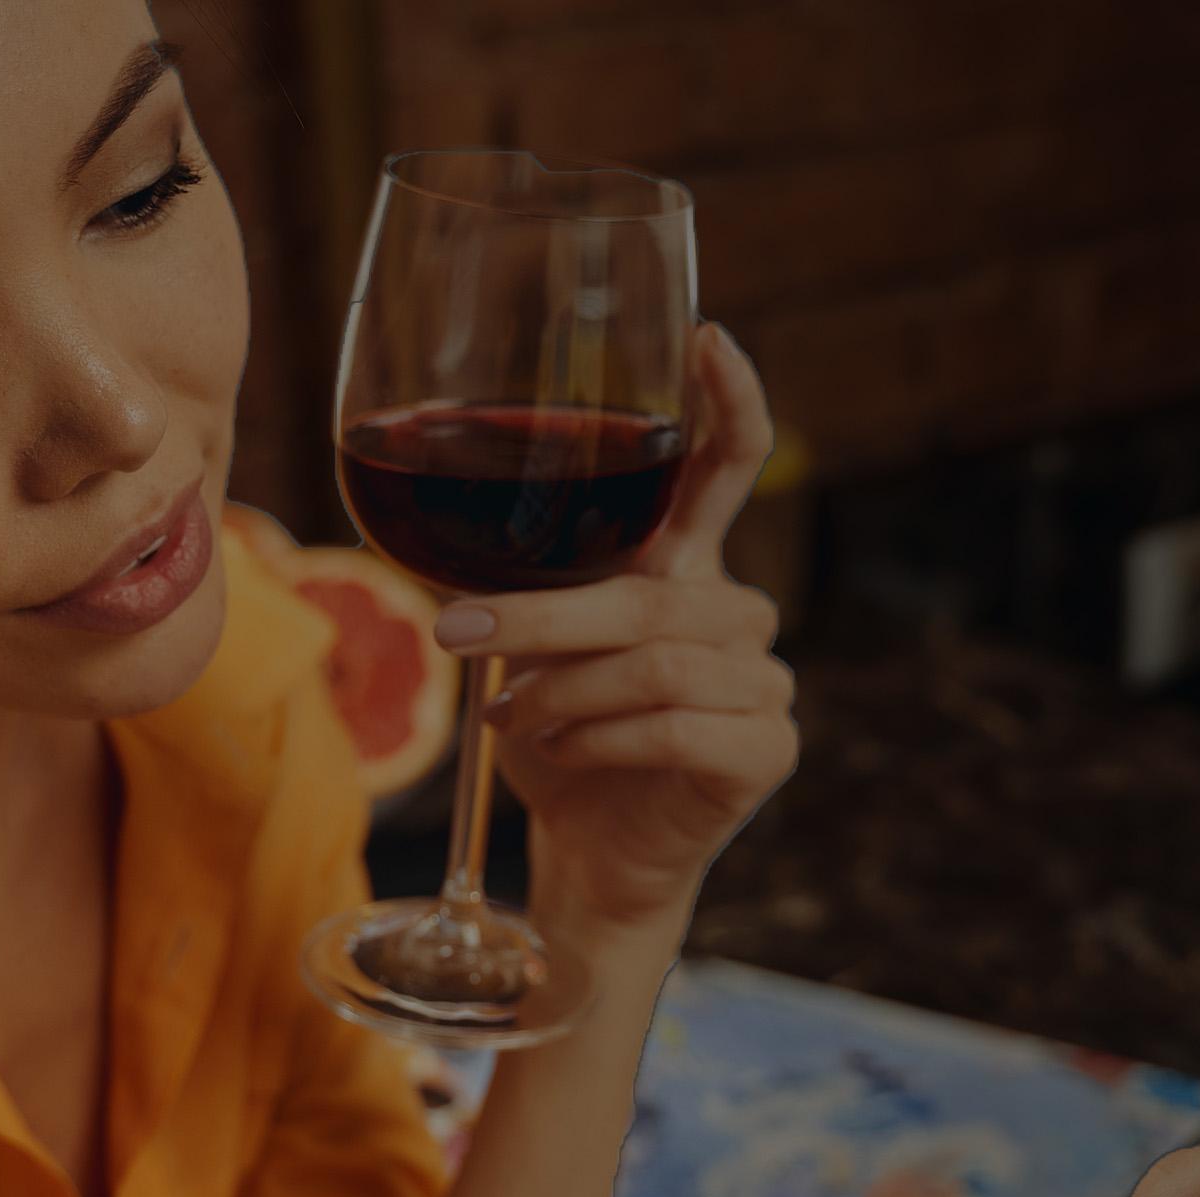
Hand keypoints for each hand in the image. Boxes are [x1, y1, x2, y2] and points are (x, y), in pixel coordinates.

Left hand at [435, 324, 795, 935]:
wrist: (591, 856)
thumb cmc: (560, 744)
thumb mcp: (530, 655)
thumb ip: (520, 595)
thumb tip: (433, 545)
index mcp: (689, 572)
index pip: (730, 468)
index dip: (730, 402)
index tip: (706, 336)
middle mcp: (739, 617)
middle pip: (654, 594)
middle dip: (545, 618)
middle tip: (460, 637)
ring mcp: (766, 685)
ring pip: (659, 660)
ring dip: (565, 691)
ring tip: (513, 718)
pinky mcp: (766, 751)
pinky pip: (679, 725)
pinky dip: (602, 738)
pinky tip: (561, 750)